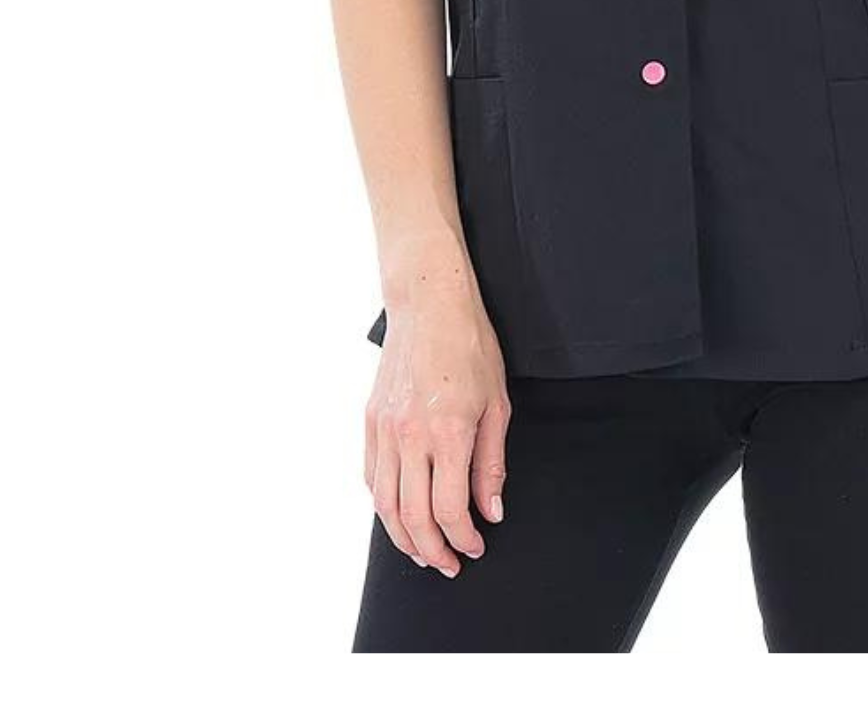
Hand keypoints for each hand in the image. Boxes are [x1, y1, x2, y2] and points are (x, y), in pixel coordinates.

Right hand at [363, 294, 511, 577]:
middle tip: (449, 564)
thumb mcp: (497, 405)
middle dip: (433, 551)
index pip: (449, 510)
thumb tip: (490, 510)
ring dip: (404, 538)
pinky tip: (400, 515)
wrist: (428, 305)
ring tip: (423, 552)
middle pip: (413, 517)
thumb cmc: (470, 347)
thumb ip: (492, 463)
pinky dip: (383, 506)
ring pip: (384, 505)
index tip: (475, 548)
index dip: (463, 539)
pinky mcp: (370, 421)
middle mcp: (410, 436)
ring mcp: (385, 429)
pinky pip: (372, 477)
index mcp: (448, 432)